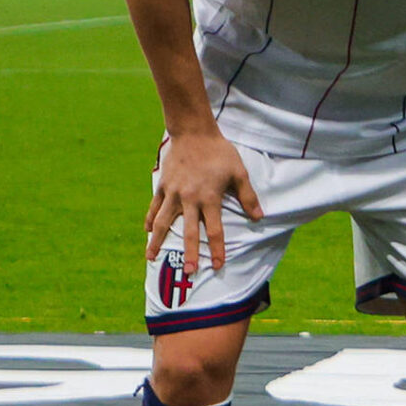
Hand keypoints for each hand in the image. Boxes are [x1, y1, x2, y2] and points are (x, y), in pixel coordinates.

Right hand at [146, 129, 262, 272]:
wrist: (194, 133)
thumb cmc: (220, 153)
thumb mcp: (239, 172)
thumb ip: (248, 197)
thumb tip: (258, 217)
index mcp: (209, 198)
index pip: (215, 230)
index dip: (218, 249)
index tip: (219, 265)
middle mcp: (189, 199)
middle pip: (189, 232)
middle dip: (190, 254)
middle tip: (189, 273)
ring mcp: (173, 193)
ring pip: (164, 222)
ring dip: (157, 241)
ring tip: (150, 258)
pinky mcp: (162, 186)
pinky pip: (155, 207)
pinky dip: (150, 219)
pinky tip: (147, 232)